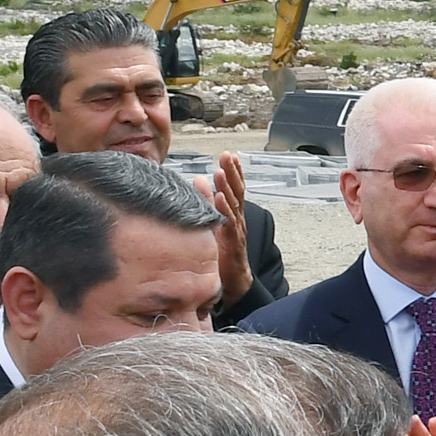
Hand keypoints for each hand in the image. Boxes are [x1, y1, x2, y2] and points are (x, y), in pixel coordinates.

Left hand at [197, 152, 253, 304]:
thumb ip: (207, 202)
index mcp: (233, 214)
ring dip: (228, 187)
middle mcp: (238, 219)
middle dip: (232, 173)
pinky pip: (229, 224)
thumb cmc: (222, 252)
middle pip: (237, 192)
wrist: (234, 281)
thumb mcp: (214, 223)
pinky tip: (220, 198)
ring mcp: (236, 231)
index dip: (234, 172)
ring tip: (221, 172)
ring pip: (234, 206)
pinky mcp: (232, 243)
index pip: (235, 188)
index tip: (230, 155)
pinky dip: (225, 210)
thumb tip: (198, 180)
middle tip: (227, 156)